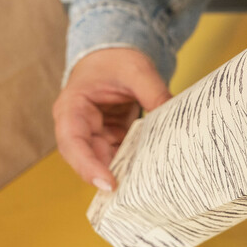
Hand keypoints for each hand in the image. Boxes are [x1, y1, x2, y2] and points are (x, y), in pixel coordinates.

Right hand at [53, 48, 171, 190]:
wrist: (112, 55)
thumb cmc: (115, 60)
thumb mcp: (137, 70)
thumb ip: (154, 93)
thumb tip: (174, 118)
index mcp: (72, 107)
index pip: (73, 141)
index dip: (87, 166)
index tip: (108, 183)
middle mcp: (76, 125)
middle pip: (87, 159)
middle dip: (109, 175)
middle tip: (136, 191)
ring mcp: (92, 134)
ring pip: (103, 161)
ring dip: (123, 171)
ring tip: (147, 182)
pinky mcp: (108, 138)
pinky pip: (118, 155)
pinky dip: (132, 163)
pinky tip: (150, 169)